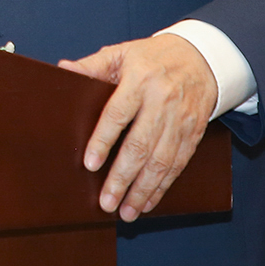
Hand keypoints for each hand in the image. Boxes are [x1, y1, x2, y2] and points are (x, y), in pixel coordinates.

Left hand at [58, 34, 217, 221]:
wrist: (201, 58)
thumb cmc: (153, 58)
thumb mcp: (122, 53)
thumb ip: (92, 65)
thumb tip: (63, 72)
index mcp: (140, 80)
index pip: (118, 114)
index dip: (103, 140)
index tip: (90, 164)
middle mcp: (162, 102)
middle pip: (140, 145)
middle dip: (123, 178)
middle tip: (107, 202)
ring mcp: (180, 120)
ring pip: (161, 161)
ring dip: (143, 190)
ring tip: (126, 212)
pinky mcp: (193, 134)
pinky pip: (178, 165)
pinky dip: (163, 187)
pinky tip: (148, 202)